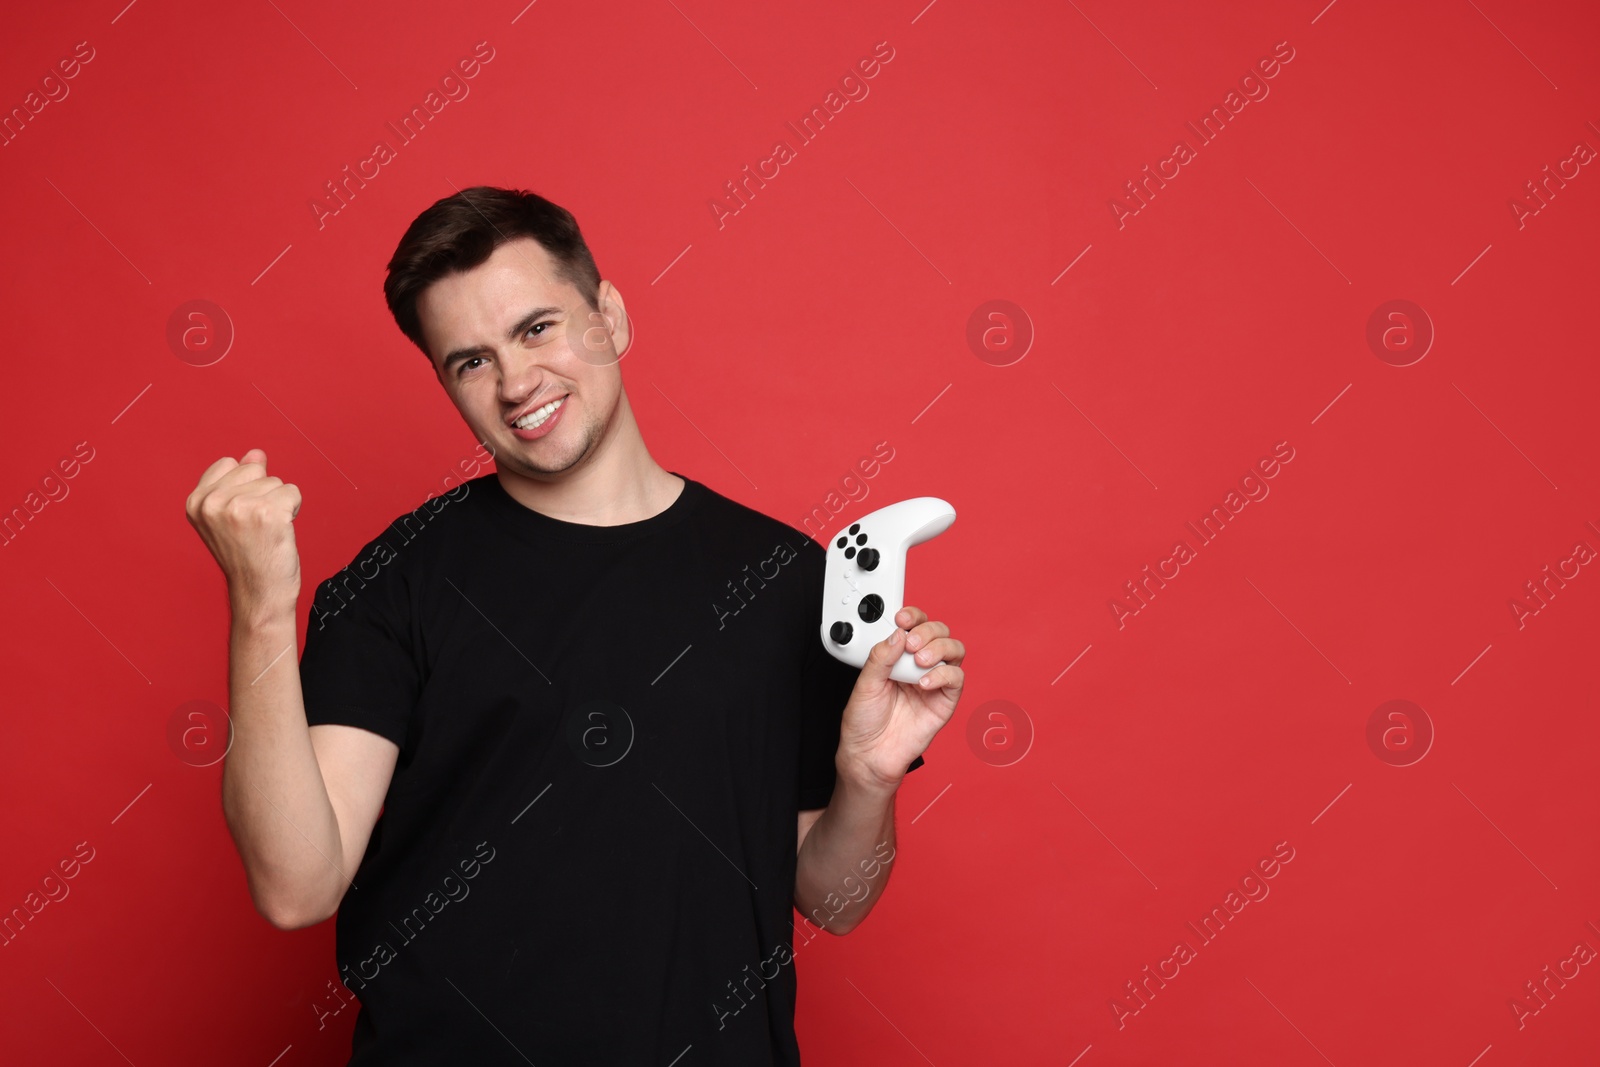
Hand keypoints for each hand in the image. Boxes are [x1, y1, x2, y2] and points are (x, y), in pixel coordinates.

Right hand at [185, 448, 302, 618]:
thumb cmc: (247, 555)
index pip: (230, 464)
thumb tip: (255, 453)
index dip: (245, 486)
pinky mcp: (267, 513)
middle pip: (256, 470)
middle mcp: (213, 502)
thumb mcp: (230, 514)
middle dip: (263, 494)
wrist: (259, 592)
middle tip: (256, 527)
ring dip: (279, 505)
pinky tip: (280, 531)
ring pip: (276, 482)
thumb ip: (239, 481)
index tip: (240, 517)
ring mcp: (239, 507)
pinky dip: (293, 509)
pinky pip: (292, 492)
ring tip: (266, 532)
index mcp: (196, 501)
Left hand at [836, 605, 965, 792]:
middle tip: (911, 644)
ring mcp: (934, 682)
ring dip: (939, 648)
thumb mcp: (865, 684)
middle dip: (928, 631)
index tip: (902, 619)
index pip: (915, 625)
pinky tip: (924, 682)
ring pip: (954, 650)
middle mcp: (919, 665)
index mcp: (899, 656)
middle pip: (939, 632)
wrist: (869, 755)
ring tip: (919, 661)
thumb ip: (880, 657)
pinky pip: (957, 679)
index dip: (913, 616)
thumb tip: (897, 634)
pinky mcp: (945, 701)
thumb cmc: (865, 722)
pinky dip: (943, 675)